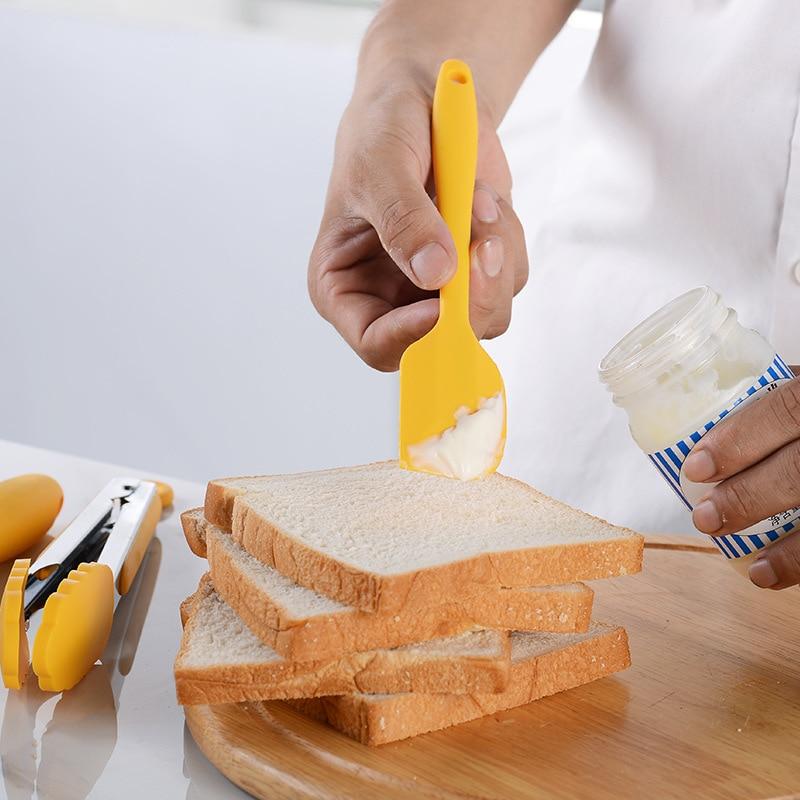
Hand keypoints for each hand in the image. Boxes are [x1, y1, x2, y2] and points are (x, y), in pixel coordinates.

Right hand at [307, 77, 527, 370]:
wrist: (422, 99)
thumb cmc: (382, 130)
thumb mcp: (379, 165)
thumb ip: (403, 219)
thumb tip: (436, 273)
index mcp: (345, 289)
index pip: (376, 345)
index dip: (412, 337)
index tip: (443, 300)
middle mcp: (390, 299)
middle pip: (441, 342)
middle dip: (472, 296)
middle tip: (482, 239)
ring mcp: (437, 288)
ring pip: (485, 314)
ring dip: (493, 256)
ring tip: (475, 197)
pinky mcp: (475, 268)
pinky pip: (509, 276)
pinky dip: (507, 237)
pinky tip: (483, 198)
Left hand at [683, 370, 799, 588]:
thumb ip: (776, 402)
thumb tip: (708, 425)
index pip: (784, 412)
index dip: (739, 440)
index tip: (696, 466)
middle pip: (799, 470)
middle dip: (746, 497)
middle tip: (705, 517)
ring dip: (783, 546)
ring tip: (743, 559)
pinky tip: (770, 574)